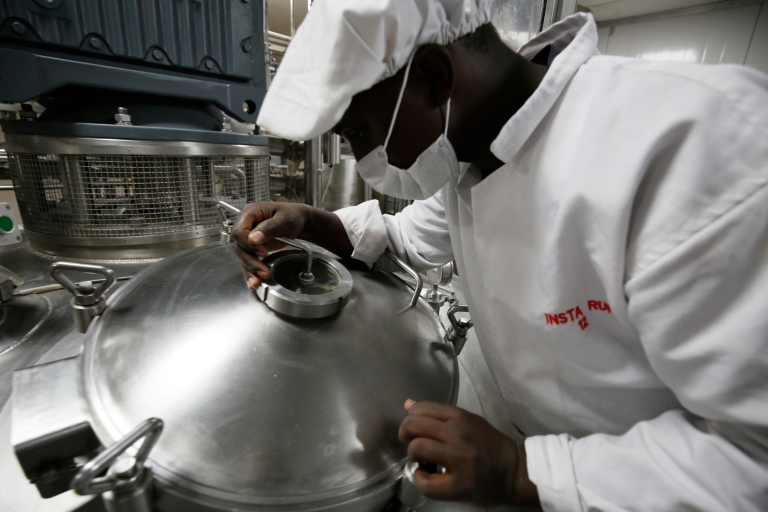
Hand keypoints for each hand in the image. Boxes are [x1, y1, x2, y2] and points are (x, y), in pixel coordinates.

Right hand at [232, 202, 309, 288]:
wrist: (298, 221)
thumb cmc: (292, 215)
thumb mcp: (285, 219)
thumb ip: (270, 227)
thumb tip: (253, 239)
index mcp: (250, 213)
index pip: (239, 231)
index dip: (248, 244)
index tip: (263, 252)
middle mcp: (246, 226)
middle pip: (240, 246)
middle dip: (250, 261)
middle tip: (264, 272)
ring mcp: (248, 238)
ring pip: (243, 256)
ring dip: (250, 270)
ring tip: (257, 282)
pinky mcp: (253, 249)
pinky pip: (249, 261)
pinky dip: (251, 272)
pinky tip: (254, 282)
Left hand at [398, 400, 539, 508]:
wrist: (515, 472)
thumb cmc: (490, 445)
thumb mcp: (467, 421)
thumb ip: (438, 413)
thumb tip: (408, 404)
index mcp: (460, 417)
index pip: (420, 409)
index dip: (410, 419)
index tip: (415, 430)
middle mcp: (459, 435)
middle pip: (413, 426)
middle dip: (405, 436)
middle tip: (414, 445)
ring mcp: (460, 460)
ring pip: (417, 449)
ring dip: (414, 456)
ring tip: (423, 460)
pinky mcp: (460, 485)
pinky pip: (426, 482)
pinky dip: (420, 479)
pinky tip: (427, 476)